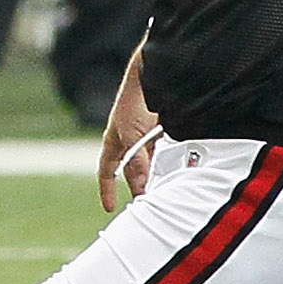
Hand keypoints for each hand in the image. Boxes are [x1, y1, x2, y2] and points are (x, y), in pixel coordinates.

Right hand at [97, 60, 160, 212]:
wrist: (150, 76)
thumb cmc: (134, 102)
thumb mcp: (132, 136)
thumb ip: (136, 162)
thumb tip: (141, 188)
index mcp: (113, 141)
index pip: (106, 171)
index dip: (107, 190)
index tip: (110, 208)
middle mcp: (126, 139)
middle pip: (130, 169)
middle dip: (136, 185)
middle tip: (144, 203)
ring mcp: (142, 133)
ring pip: (148, 161)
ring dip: (154, 175)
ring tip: (163, 191)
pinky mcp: (158, 128)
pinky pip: (161, 150)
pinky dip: (166, 161)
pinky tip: (176, 169)